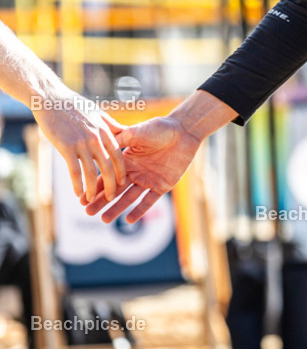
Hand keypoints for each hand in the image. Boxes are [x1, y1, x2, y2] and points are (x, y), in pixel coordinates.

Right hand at [34, 98, 125, 204]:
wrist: (51, 99)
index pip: (118, 155)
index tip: (123, 182)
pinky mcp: (66, 147)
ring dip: (94, 189)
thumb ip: (111, 125)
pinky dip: (77, 184)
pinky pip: (74, 170)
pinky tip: (77, 194)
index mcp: (106, 131)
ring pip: (92, 172)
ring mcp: (82, 143)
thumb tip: (124, 133)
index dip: (121, 171)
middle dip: (111, 184)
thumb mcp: (98, 113)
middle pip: (109, 166)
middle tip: (112, 197)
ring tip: (93, 200)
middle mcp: (97, 138)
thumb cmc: (75, 105)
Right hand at [85, 116, 200, 223]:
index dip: (95, 186)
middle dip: (101, 201)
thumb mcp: (136, 133)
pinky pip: (149, 201)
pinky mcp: (162, 185)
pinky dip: (140, 210)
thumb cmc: (159, 128)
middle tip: (87, 212)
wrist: (183, 132)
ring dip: (116, 208)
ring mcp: (148, 180)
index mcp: (126, 160)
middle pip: (114, 190)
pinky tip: (129, 220)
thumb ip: (119, 141)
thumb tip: (98, 146)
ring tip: (103, 219)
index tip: (81, 198)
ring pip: (129, 198)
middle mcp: (134, 172)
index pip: (107, 176)